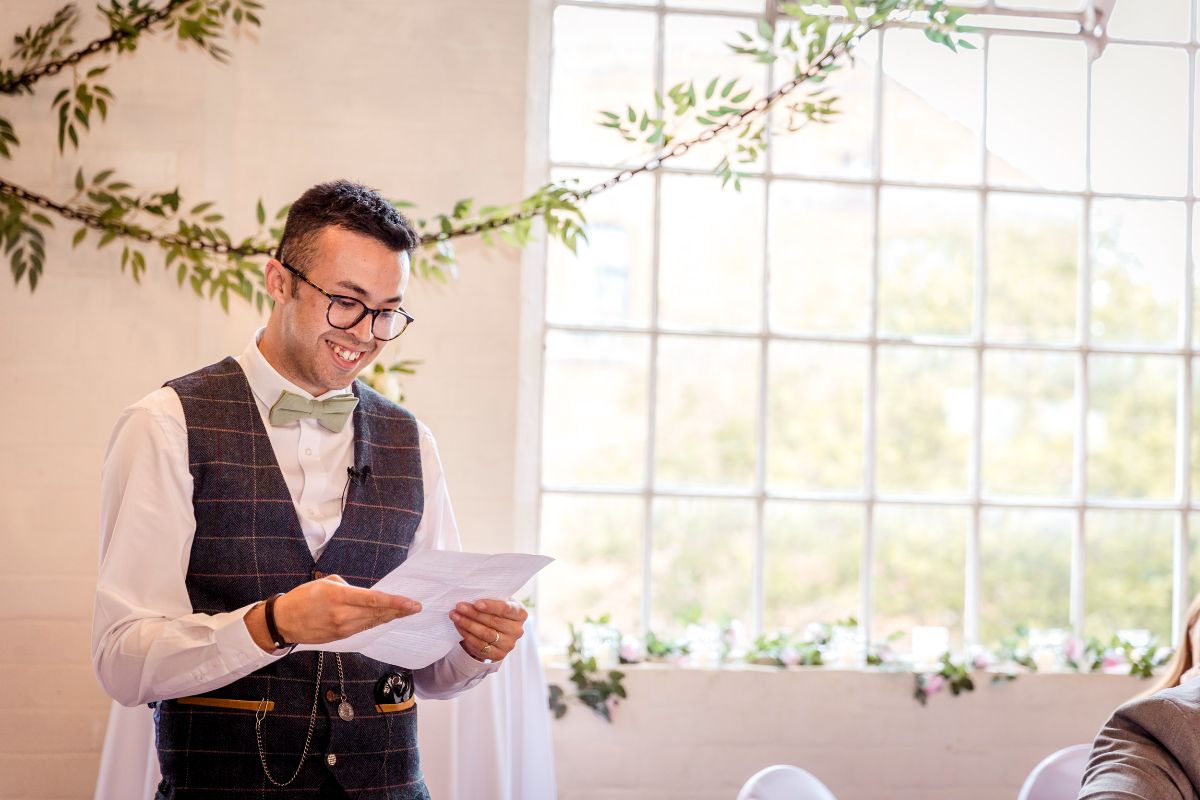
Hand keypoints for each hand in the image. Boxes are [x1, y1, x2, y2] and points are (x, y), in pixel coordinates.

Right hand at [269, 575, 419, 645]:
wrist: (283, 622)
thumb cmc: (302, 598)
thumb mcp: (324, 583)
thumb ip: (346, 587)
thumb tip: (361, 595)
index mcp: (339, 596)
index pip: (374, 600)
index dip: (395, 602)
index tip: (412, 603)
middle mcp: (343, 614)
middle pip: (378, 613)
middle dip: (399, 610)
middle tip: (416, 607)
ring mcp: (342, 628)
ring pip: (373, 622)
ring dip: (390, 616)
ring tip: (406, 612)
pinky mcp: (341, 636)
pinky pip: (364, 628)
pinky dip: (377, 622)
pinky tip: (387, 618)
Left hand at [450, 598, 527, 662]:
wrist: (497, 631)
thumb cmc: (496, 611)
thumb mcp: (499, 602)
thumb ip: (491, 599)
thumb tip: (471, 597)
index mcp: (520, 614)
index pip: (506, 609)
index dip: (491, 606)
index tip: (476, 603)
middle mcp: (517, 630)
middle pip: (493, 621)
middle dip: (474, 613)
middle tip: (459, 607)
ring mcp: (509, 644)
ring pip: (485, 634)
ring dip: (467, 624)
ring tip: (455, 615)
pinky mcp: (498, 655)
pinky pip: (480, 645)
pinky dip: (467, 634)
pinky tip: (459, 626)